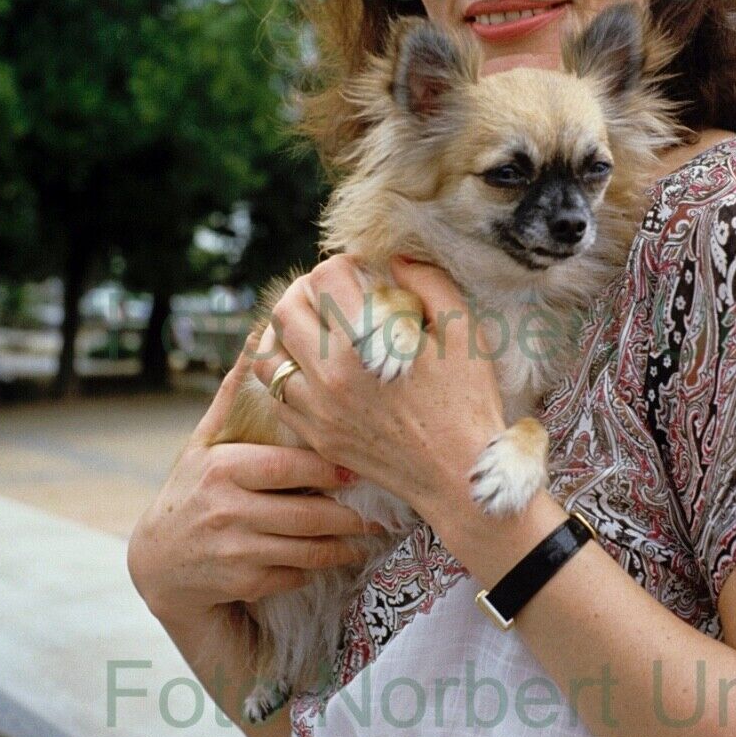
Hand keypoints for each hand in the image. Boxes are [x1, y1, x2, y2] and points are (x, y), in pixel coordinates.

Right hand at [126, 334, 385, 625]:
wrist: (157, 561)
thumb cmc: (190, 490)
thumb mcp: (203, 443)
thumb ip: (233, 397)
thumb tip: (258, 336)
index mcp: (223, 468)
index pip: (289, 467)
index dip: (329, 469)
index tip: (358, 468)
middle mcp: (226, 509)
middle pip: (307, 514)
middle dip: (349, 516)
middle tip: (379, 511)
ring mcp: (234, 550)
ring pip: (307, 549)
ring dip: (344, 546)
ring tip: (369, 536)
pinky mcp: (242, 583)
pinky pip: (294, 574)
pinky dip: (316, 567)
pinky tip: (334, 557)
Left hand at [248, 253, 507, 532]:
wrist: (460, 475)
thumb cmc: (468, 401)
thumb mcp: (464, 331)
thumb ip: (429, 283)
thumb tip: (395, 261)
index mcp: (365, 342)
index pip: (325, 278)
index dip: (345, 265)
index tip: (363, 273)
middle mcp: (330, 374)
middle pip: (286, 308)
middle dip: (307, 290)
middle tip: (333, 293)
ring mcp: (316, 409)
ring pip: (268, 353)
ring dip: (286, 331)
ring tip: (312, 327)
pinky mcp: (315, 435)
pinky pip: (276, 394)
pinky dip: (285, 372)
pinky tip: (312, 367)